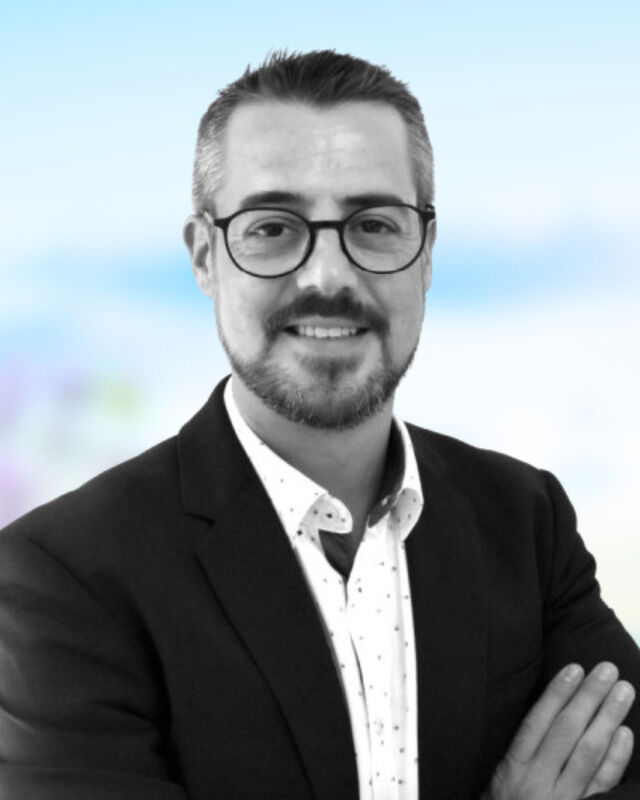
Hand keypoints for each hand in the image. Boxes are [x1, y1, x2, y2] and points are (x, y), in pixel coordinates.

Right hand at [482, 662, 634, 798]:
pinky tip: (625, 732)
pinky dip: (616, 758)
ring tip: (623, 690)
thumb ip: (522, 749)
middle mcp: (537, 783)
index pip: (537, 723)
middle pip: (566, 733)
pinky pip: (603, 786)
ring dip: (608, 718)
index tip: (574, 668)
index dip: (556, 695)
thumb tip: (549, 707)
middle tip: (607, 670)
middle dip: (588, 698)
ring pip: (589, 754)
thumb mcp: (500, 776)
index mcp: (513, 768)